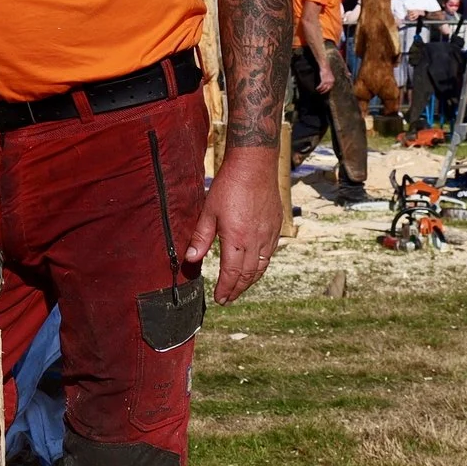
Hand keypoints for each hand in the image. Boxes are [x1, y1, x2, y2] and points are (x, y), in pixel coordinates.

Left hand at [185, 145, 282, 303]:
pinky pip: (269, 255)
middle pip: (247, 275)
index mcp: (237, 239)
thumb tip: (190, 260)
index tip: (219, 299)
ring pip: (261, 268)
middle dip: (236, 290)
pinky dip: (261, 267)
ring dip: (249, 282)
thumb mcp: (209, 212)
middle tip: (227, 299)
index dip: (225, 289)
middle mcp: (255, 241)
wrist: (254, 166)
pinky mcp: (276, 228)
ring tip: (239, 289)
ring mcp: (268, 235)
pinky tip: (255, 269)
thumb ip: (200, 238)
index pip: (231, 273)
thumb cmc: (229, 186)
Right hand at [311, 56, 334, 95]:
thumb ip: (328, 79)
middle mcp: (331, 82)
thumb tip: (326, 82)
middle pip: (327, 89)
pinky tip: (316, 88)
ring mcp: (328, 81)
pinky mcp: (324, 81)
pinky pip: (321, 86)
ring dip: (320, 90)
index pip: (330, 87)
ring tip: (317, 90)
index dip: (327, 90)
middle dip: (324, 91)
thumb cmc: (326, 69)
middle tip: (320, 93)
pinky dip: (318, 87)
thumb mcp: (329, 75)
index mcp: (333, 80)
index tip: (324, 91)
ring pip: (323, 88)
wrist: (325, 66)